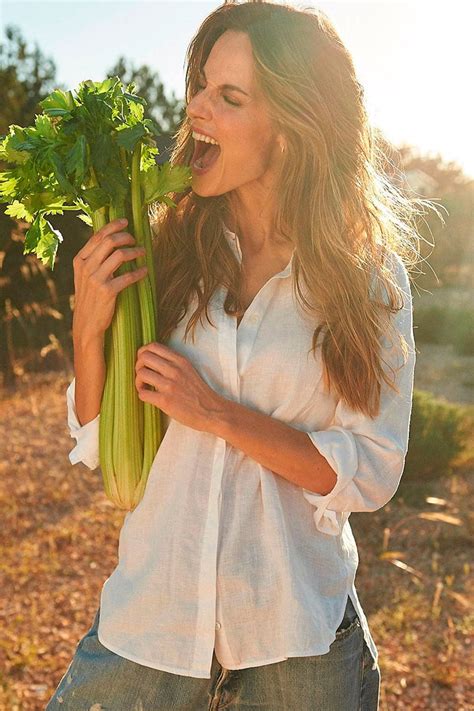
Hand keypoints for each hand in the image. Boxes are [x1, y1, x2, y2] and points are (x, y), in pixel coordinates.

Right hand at [72, 218, 147, 343]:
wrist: (87, 323)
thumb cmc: (90, 298)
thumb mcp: (85, 276)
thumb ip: (93, 259)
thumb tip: (111, 241)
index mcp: (80, 260)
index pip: (97, 236)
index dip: (113, 226)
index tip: (126, 221)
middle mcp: (86, 267)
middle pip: (109, 241)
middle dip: (126, 237)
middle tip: (136, 240)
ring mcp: (96, 279)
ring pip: (120, 255)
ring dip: (135, 252)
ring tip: (143, 253)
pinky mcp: (107, 291)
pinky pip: (128, 276)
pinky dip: (139, 272)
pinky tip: (145, 271)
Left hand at [135, 342, 225, 432]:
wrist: (212, 411)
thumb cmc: (199, 392)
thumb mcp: (189, 370)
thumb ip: (173, 363)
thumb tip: (152, 360)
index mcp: (180, 360)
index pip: (152, 346)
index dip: (142, 353)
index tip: (144, 362)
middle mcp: (174, 370)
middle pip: (144, 357)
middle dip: (138, 366)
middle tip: (143, 375)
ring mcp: (169, 385)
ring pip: (141, 374)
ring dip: (138, 381)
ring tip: (144, 387)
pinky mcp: (165, 401)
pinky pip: (143, 393)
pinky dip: (142, 395)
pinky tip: (148, 397)